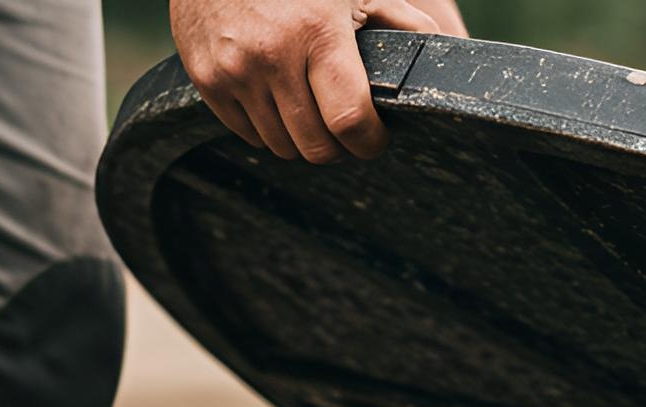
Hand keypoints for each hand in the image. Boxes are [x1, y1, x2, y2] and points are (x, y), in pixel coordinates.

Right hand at [170, 0, 468, 163]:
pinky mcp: (207, 80)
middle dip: (339, 147)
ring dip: (303, 139)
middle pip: (315, 145)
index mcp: (316, 32)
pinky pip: (247, 133)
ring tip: (314, 113)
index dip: (369, 142)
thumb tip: (439, 49)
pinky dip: (268, 129)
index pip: (349, 120)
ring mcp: (234, 70)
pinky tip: (280, 102)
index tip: (376, 138)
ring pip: (281, 146)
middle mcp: (272, 56)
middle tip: (347, 129)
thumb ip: (397, 20)